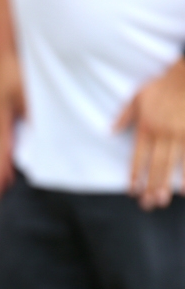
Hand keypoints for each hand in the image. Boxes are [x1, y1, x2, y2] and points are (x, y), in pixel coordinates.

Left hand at [115, 58, 184, 209]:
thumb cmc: (162, 84)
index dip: (134, 175)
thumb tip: (111, 130)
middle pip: (154, 165)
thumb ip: (125, 115)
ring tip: (163, 201)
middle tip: (147, 205)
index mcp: (145, 127)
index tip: (132, 190)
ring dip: (166, 184)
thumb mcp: (138, 96)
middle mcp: (161, 134)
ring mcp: (180, 134)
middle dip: (150, 187)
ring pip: (172, 165)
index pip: (138, 157)